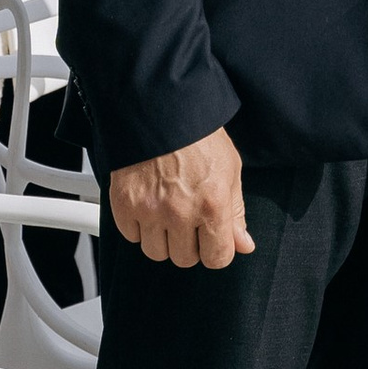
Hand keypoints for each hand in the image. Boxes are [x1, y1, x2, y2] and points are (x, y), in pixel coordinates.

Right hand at [111, 128, 252, 267]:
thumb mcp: (230, 169)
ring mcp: (149, 210)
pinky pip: (131, 236)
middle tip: (187, 217)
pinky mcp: (124, 205)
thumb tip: (244, 244)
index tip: (212, 240)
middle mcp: (180, 212)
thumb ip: (235, 212)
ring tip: (166, 210)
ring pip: (156, 252)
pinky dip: (138, 226)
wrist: (159, 109)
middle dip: (188, 243)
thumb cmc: (198, 135)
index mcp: (212, 204)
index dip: (216, 250)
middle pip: (185, 259)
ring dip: (162, 238)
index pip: (217, 258)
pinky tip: (148, 204)